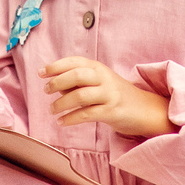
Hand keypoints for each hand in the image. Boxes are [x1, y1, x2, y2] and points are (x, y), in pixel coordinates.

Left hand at [40, 58, 172, 136]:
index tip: (41, 73)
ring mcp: (109, 94)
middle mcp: (104, 78)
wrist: (144, 109)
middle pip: (77, 75)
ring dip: (61, 104)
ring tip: (52, 110)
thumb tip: (54, 86)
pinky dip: (71, 118)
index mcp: (98, 67)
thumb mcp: (98, 82)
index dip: (56, 66)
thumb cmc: (114, 94)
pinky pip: (87, 114)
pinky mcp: (112, 111)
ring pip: (80, 96)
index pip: (74, 61)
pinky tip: (61, 122)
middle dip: (57, 82)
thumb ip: (78, 82)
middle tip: (46, 91)